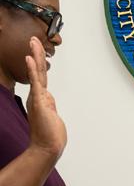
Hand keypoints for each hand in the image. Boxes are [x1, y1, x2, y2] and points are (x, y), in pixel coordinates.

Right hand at [25, 37, 66, 160]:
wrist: (47, 147)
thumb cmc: (50, 134)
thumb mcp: (51, 115)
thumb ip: (49, 106)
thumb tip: (49, 100)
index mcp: (41, 98)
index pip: (40, 76)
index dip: (39, 62)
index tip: (36, 50)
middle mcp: (37, 95)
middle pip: (37, 70)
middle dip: (36, 53)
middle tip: (33, 38)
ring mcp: (37, 97)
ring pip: (37, 72)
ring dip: (35, 55)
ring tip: (33, 41)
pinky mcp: (39, 101)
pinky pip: (36, 82)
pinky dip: (32, 70)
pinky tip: (29, 58)